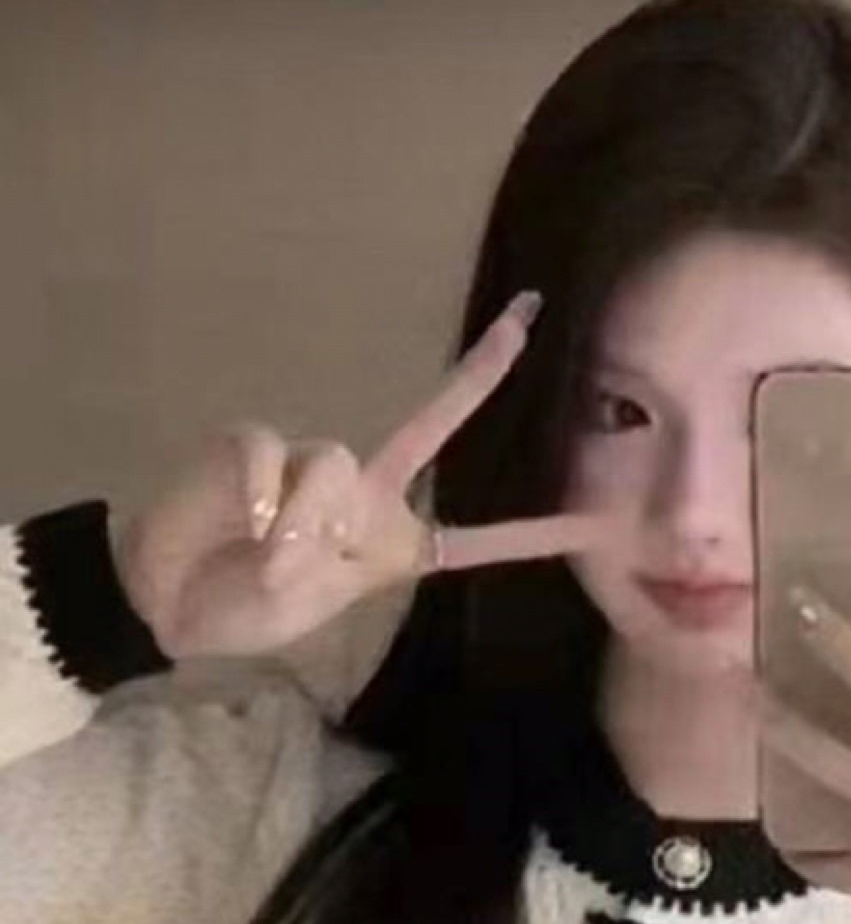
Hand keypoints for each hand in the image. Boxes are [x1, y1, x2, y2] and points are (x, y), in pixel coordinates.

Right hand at [113, 292, 607, 663]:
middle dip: (481, 372)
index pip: (476, 538)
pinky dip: (257, 501)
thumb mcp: (315, 600)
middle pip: (433, 424)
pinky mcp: (254, 444)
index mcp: (393, 539)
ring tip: (268, 554)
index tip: (601, 529)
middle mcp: (364, 489)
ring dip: (301, 521)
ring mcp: (308, 461)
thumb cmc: (251, 604)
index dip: (533, 535)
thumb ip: (333, 553)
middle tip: (526, 318)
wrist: (175, 600)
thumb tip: (313, 507)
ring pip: (337, 463)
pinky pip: (271, 461)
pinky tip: (240, 523)